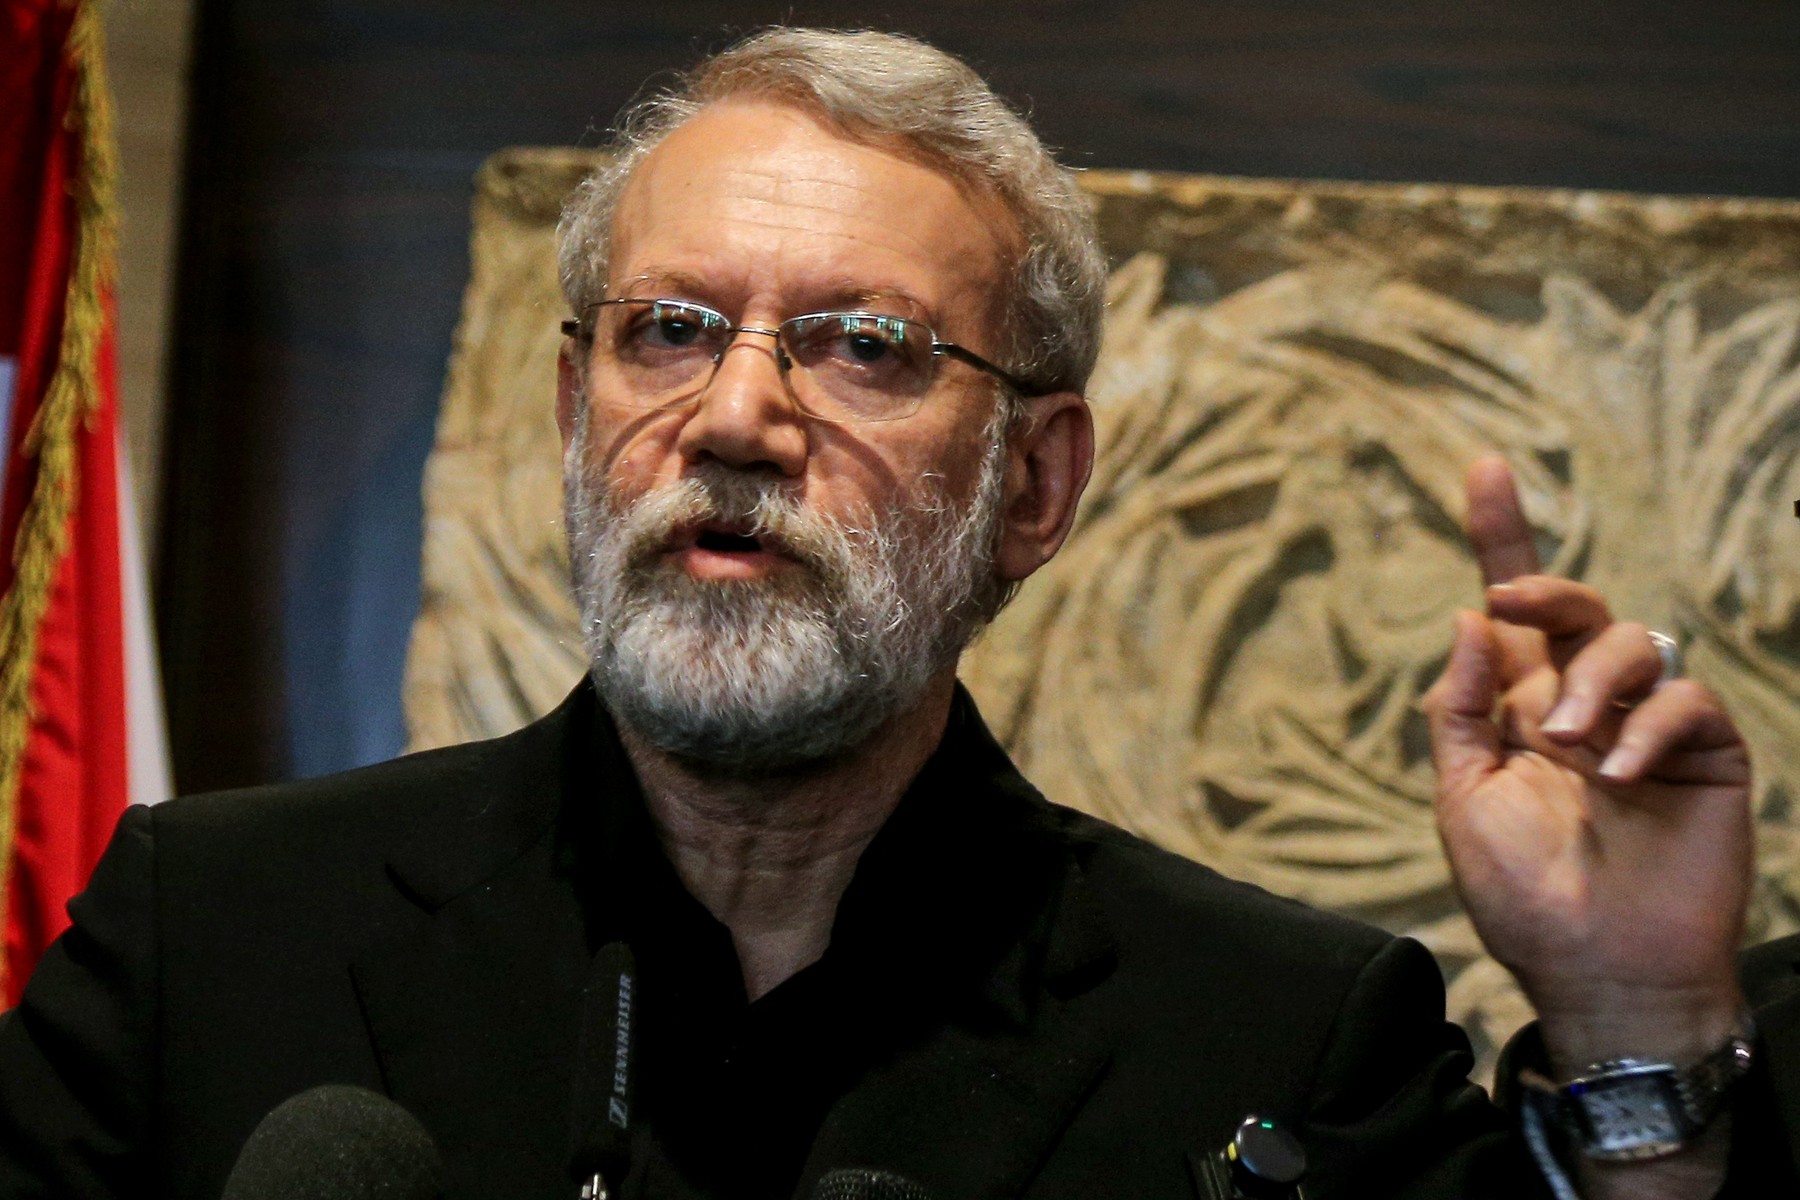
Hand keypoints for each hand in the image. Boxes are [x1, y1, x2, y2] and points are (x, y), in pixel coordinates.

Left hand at [1422, 456, 1752, 1078]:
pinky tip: (1623, 772)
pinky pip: (1689, 702)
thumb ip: (1460, 708)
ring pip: (1634, 643)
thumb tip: (1468, 617)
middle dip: (1545, 589)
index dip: (1501, 538)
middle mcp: (1587, 706)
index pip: (1513, 613)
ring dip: (1593, 681)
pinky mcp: (1708, 757)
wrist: (1596, 973)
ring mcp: (1650, 729)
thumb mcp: (1464, 799)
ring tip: (1568, 747)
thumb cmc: (1524, 895)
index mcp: (1521, 709)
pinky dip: (1652, 725)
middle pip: (1577, 608)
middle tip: (1510, 609)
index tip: (1484, 466)